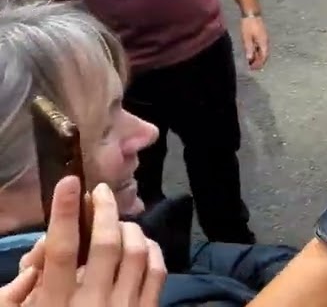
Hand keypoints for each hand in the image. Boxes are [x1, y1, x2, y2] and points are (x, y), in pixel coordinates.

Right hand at [9, 178, 165, 306]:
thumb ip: (19, 290)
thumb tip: (37, 257)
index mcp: (56, 302)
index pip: (62, 250)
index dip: (65, 213)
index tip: (70, 182)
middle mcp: (94, 301)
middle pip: (106, 243)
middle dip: (105, 210)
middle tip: (100, 191)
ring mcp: (125, 306)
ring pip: (136, 252)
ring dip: (128, 229)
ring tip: (118, 222)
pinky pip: (157, 271)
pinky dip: (151, 249)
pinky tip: (141, 244)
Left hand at [241, 15, 268, 70]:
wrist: (252, 13)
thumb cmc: (248, 25)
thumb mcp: (247, 37)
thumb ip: (249, 49)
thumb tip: (250, 59)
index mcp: (263, 43)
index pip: (264, 57)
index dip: (259, 64)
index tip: (253, 69)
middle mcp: (265, 42)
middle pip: (264, 55)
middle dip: (259, 62)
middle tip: (252, 67)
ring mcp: (264, 38)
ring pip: (262, 51)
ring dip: (258, 57)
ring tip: (251, 62)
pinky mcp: (262, 36)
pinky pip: (261, 47)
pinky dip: (257, 52)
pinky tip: (252, 53)